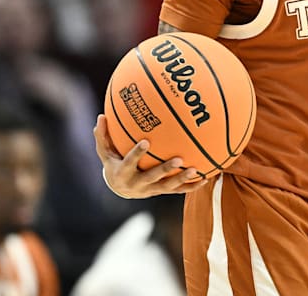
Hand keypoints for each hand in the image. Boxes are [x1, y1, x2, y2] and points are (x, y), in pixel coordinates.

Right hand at [93, 114, 208, 197]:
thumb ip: (103, 136)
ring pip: (168, 186)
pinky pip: (178, 191)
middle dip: (165, 169)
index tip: (146, 141)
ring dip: (182, 179)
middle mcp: (138, 183)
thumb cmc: (114, 163)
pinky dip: (192, 186)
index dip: (137, 153)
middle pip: (153, 177)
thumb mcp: (105, 152)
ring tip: (196, 170)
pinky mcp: (162, 192)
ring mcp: (151, 189)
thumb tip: (101, 115)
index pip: (130, 162)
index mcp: (123, 172)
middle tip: (179, 159)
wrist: (120, 189)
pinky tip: (206, 178)